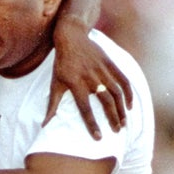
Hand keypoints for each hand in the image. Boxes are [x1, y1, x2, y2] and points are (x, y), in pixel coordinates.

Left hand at [46, 22, 132, 137]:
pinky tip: (129, 105)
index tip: (98, 137)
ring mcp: (102, 69)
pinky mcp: (110, 62)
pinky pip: (123, 79)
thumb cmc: (61, 64)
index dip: (92, 124)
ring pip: (116, 92)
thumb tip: (44, 125)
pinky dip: (128, 92)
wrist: (72, 36)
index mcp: (76, 84)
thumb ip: (52, 105)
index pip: (85, 109)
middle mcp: (90, 77)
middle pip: (105, 101)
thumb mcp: (55, 83)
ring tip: (123, 122)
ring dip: (121, 109)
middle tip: (116, 131)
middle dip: (112, 118)